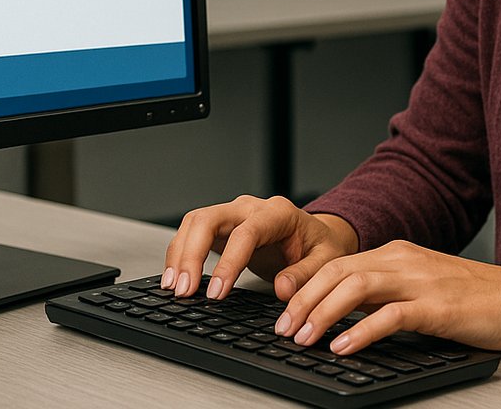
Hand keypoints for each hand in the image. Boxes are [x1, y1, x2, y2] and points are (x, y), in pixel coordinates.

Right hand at [162, 194, 358, 300]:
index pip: (246, 232)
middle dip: (191, 254)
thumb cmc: (320, 245)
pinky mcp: (221, 228)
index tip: (217, 292)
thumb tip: (283, 289)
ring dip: (180, 254)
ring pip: (194, 223)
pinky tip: (175, 278)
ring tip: (173, 288)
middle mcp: (250, 208)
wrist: (315, 236)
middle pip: (209, 219)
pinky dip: (180, 254)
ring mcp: (232, 215)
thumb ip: (307, 274)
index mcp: (278, 213)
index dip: (229, 262)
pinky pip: (192, 233)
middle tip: (184, 290)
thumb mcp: (327, 260)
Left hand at [275, 239, 500, 355]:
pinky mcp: (439, 307)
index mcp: (398, 254)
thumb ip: (386, 292)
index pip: (337, 263)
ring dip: (322, 314)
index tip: (281, 308)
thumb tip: (343, 312)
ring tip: (302, 338)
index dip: (304, 285)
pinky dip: (361, 332)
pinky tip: (343, 347)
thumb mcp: (422, 287)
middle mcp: (405, 261)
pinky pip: (390, 316)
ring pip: (356, 288)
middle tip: (281, 329)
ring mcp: (422, 281)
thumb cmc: (478, 299)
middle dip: (302, 300)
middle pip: (338, 272)